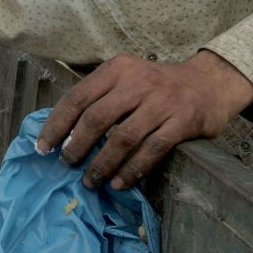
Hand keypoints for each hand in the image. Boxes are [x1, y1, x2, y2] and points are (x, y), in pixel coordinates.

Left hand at [38, 51, 252, 189]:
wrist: (209, 82)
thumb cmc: (157, 87)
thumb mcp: (126, 79)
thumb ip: (98, 98)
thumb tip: (61, 131)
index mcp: (117, 70)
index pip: (77, 97)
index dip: (56, 124)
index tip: (43, 147)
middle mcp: (138, 82)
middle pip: (96, 118)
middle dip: (76, 146)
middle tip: (66, 164)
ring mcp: (162, 101)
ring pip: (122, 138)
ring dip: (102, 164)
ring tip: (90, 181)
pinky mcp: (182, 121)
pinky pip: (152, 150)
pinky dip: (132, 170)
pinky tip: (119, 182)